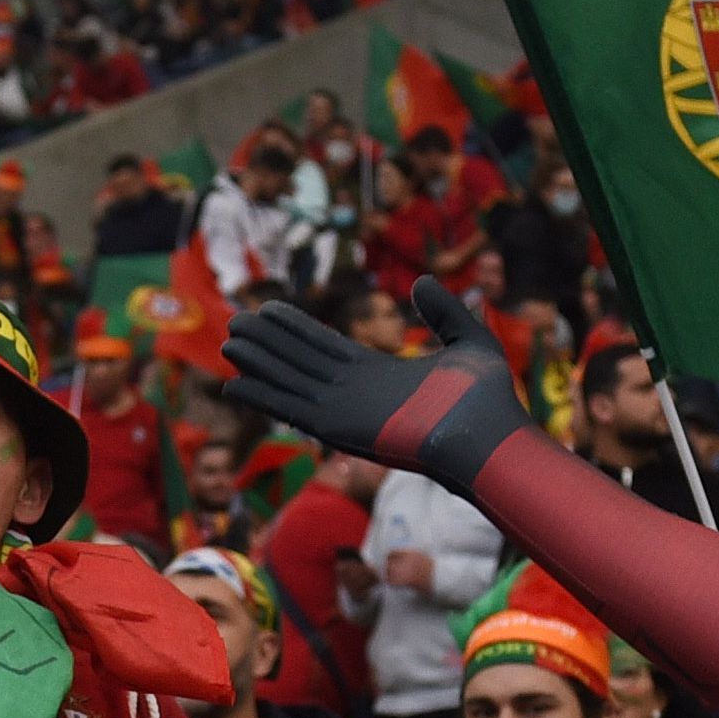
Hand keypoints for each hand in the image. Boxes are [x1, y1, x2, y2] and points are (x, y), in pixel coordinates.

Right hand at [221, 278, 528, 491]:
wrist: (489, 434)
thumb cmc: (487, 399)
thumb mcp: (467, 340)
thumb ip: (444, 312)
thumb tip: (423, 282)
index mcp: (379, 375)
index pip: (326, 348)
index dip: (296, 329)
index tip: (270, 309)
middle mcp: (355, 395)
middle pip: (299, 362)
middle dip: (269, 343)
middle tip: (236, 322)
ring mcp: (345, 412)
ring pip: (290, 381)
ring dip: (258, 364)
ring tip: (228, 343)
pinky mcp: (340, 429)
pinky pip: (291, 409)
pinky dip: (263, 396)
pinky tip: (234, 383)